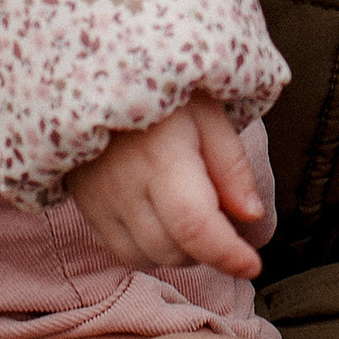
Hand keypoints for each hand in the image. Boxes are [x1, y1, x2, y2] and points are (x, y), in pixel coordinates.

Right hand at [69, 96, 265, 279]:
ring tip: (195, 219)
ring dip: (179, 252)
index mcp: (160, 157)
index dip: (227, 255)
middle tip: (226, 223)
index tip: (253, 264)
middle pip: (173, 250)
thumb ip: (231, 165)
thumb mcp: (208, 112)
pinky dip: (150, 249)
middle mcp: (124, 186)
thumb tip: (252, 217)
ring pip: (147, 258)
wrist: (96, 74)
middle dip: (209, 250)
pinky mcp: (85, 208)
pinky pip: (121, 251)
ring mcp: (99, 200)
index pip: (194, 226)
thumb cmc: (163, 92)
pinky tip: (164, 222)